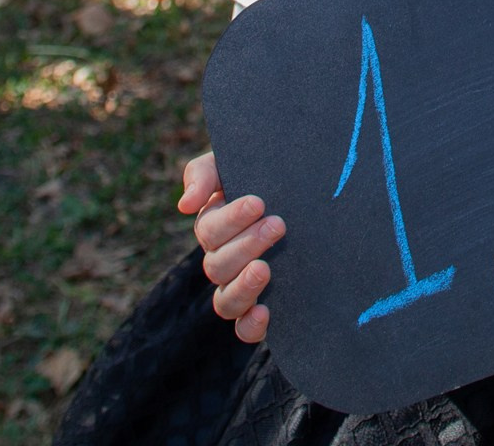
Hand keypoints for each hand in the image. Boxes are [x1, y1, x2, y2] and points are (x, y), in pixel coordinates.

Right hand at [180, 150, 284, 343]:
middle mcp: (224, 261)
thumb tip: (185, 205)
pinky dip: (249, 326)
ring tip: (265, 268)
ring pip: (226, 300)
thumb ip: (205, 174)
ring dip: (243, 285)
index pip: (210, 230)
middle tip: (278, 224)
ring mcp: (243, 286)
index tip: (259, 202)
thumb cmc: (267, 174)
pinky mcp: (262, 308)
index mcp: (215, 227)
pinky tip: (265, 312)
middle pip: (219, 264)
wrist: (309, 189)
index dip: (231, 219)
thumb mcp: (235, 164)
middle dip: (246, 244)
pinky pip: (244, 329)